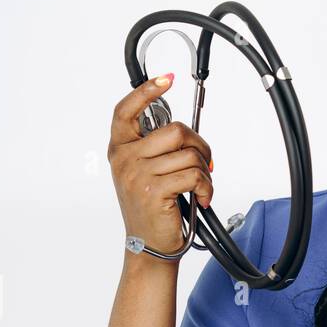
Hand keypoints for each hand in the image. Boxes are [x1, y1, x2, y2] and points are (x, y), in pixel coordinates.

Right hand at [108, 75, 213, 255]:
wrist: (148, 248)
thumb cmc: (151, 210)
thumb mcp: (143, 174)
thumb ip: (156, 150)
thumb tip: (188, 136)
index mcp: (120, 150)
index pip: (126, 110)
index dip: (147, 91)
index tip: (166, 79)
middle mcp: (125, 159)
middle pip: (175, 130)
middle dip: (199, 145)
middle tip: (205, 162)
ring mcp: (137, 174)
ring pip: (189, 154)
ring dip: (205, 171)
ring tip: (202, 186)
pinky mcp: (153, 191)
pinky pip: (194, 176)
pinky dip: (206, 187)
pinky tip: (202, 198)